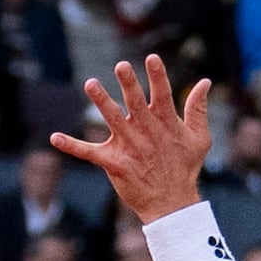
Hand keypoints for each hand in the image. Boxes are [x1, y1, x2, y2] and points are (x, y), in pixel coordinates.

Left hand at [50, 58, 210, 218]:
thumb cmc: (185, 167)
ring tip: (91, 83)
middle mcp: (146, 132)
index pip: (163, 95)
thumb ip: (198, 108)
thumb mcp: (200, 138)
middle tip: (122, 66)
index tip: (151, 58)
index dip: (158, 77)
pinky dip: (71, 145)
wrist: (171, 203)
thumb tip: (206, 81)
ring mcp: (129, 147)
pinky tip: (54, 137)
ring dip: (101, 102)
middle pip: (136, 103)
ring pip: (112, 120)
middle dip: (129, 84)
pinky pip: (89, 153)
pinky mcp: (114, 163)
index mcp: (166, 124)